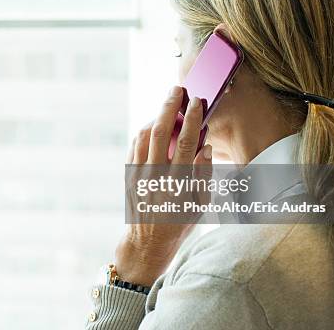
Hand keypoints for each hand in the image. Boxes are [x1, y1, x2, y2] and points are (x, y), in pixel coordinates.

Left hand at [114, 86, 211, 286]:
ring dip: (156, 116)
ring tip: (167, 105)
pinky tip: (154, 125)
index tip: (197, 101)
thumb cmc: (178, 224)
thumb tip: (204, 146)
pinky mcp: (128, 176)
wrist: (147, 243)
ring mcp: (138, 175)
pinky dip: (144, 131)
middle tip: (177, 90)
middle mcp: (155, 176)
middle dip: (169, 107)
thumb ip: (203, 175)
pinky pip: (135, 146)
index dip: (193, 118)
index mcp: (177, 184)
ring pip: (144, 135)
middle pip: (161, 131)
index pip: (187, 142)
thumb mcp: (199, 205)